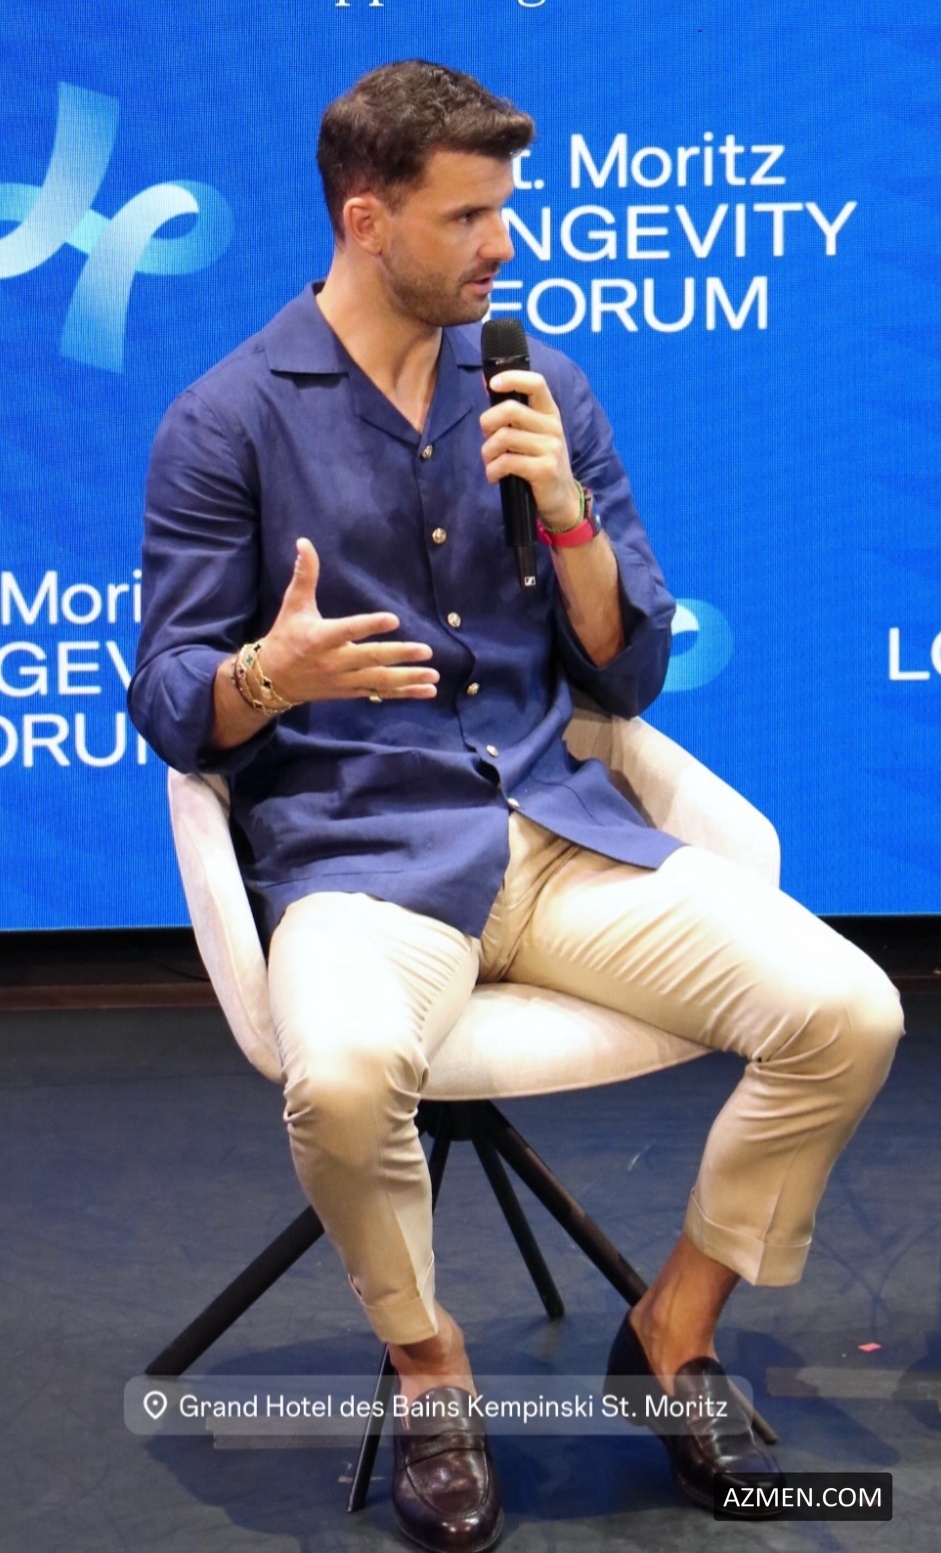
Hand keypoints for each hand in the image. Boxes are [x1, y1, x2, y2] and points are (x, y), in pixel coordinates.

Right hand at [260, 538, 437, 702]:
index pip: (348, 630)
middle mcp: (333, 662)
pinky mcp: (350, 692)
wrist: (271, 680)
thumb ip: (305, 575)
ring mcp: (344, 680)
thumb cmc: (285, 636)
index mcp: (320, 638)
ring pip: (379, 681)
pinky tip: (427, 690)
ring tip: (433, 674)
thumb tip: (304, 542)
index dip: (370, 626)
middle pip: (371, 659)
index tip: (393, 620)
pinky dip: (404, 694)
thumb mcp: (293, 605)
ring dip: (408, 679)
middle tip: (426, 651)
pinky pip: (380, 694)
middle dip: (400, 656)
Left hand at [479, 370, 580, 530]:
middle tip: (487, 438)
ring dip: (487, 452)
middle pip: (510, 410)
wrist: (561, 499)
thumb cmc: (539, 463)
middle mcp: (553, 427)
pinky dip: (492, 470)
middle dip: (487, 423)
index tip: (493, 383)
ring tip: (490, 462)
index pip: (536, 383)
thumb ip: (511, 412)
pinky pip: (507, 462)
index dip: (513, 378)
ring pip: (504, 437)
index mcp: (550, 413)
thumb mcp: (531, 434)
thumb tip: (485, 381)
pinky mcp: (544, 470)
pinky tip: (494, 476)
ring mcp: (550, 448)